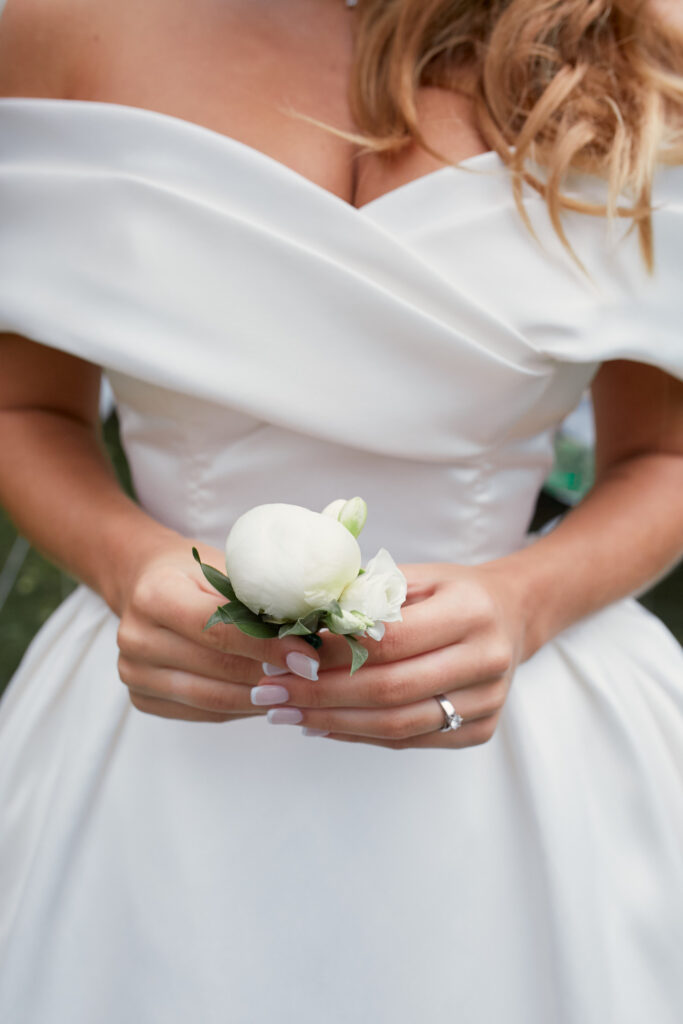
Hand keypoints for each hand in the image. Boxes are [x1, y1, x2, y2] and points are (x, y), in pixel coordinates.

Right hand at [116, 538, 320, 721]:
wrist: (143, 583)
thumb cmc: (192, 572)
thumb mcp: (222, 569)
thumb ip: (258, 599)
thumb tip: (313, 629)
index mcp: (155, 595)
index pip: (219, 630)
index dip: (268, 648)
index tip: (309, 661)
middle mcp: (137, 637)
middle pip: (218, 669)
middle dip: (271, 677)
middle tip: (312, 681)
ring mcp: (134, 672)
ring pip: (212, 699)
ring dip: (260, 700)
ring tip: (297, 693)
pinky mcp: (141, 698)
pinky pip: (202, 713)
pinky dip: (239, 709)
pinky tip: (267, 700)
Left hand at [253, 561, 526, 748]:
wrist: (512, 616)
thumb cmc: (452, 591)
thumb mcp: (416, 577)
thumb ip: (365, 594)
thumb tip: (298, 619)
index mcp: (470, 612)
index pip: (390, 641)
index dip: (333, 653)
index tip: (284, 656)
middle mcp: (486, 660)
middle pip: (389, 690)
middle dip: (319, 695)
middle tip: (268, 693)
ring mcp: (487, 702)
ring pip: (397, 724)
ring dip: (332, 722)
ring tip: (284, 713)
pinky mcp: (480, 730)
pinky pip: (409, 740)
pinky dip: (359, 734)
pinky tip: (320, 724)